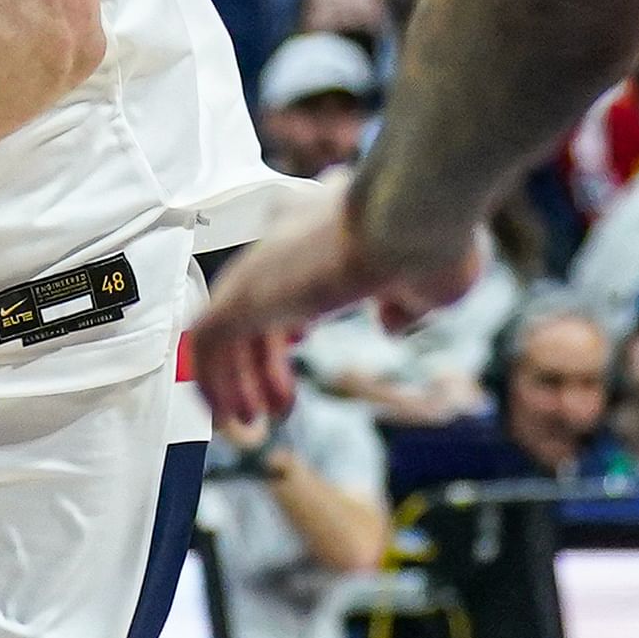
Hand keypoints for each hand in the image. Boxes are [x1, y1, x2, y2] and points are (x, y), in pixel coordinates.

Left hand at [193, 180, 476, 420]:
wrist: (411, 216)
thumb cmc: (431, 241)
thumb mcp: (427, 283)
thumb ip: (404, 304)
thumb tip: (390, 324)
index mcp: (326, 223)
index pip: (289, 267)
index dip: (289, 311)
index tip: (300, 339)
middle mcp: (286, 236)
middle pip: (254, 302)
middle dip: (260, 358)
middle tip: (276, 401)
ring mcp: (262, 263)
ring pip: (226, 325)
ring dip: (237, 378)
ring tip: (255, 420)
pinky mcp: (245, 292)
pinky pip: (208, 342)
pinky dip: (215, 382)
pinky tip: (234, 417)